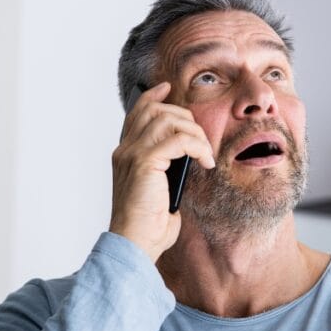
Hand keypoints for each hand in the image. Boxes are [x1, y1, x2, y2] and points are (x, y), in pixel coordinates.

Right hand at [109, 82, 215, 262]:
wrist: (136, 242)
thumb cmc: (149, 222)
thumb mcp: (160, 188)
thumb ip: (166, 167)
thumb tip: (188, 153)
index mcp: (126, 154)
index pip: (137, 113)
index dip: (153, 97)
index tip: (169, 88)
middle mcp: (125, 150)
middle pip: (156, 111)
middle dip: (186, 119)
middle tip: (202, 142)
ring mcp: (132, 155)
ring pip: (168, 120)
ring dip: (195, 133)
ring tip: (205, 154)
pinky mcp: (145, 163)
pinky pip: (178, 139)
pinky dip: (197, 146)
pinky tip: (205, 162)